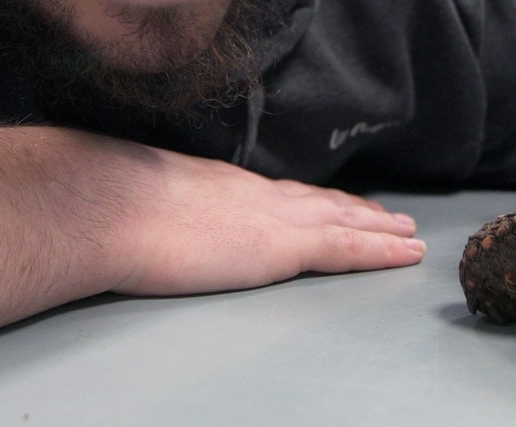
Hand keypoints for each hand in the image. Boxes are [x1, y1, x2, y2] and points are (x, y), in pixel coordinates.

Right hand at [109, 149, 424, 295]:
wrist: (109, 208)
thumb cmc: (108, 211)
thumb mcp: (139, 204)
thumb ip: (157, 215)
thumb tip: (146, 228)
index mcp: (220, 186)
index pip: (278, 194)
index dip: (310, 200)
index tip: (333, 204)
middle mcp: (253, 195)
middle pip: (318, 202)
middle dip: (355, 211)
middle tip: (389, 218)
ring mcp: (272, 218)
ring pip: (342, 221)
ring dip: (378, 228)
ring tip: (408, 235)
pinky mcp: (282, 247)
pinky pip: (346, 247)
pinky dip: (380, 250)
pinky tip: (404, 254)